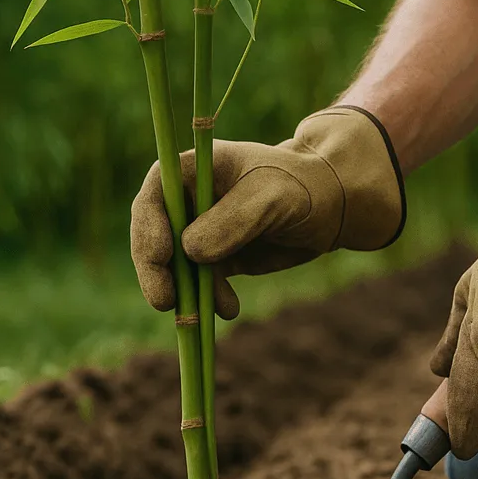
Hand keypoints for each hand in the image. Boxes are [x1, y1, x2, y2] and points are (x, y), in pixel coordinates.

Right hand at [130, 106, 404, 318]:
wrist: (328, 207)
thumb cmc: (301, 187)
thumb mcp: (272, 197)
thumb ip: (233, 219)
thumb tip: (190, 251)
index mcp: (192, 170)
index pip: (153, 196)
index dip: (149, 227)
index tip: (163, 255)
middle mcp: (186, 200)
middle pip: (152, 236)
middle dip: (157, 270)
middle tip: (166, 302)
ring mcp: (196, 230)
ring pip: (173, 267)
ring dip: (189, 291)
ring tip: (224, 307)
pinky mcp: (211, 257)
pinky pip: (196, 283)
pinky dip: (207, 299)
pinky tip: (229, 309)